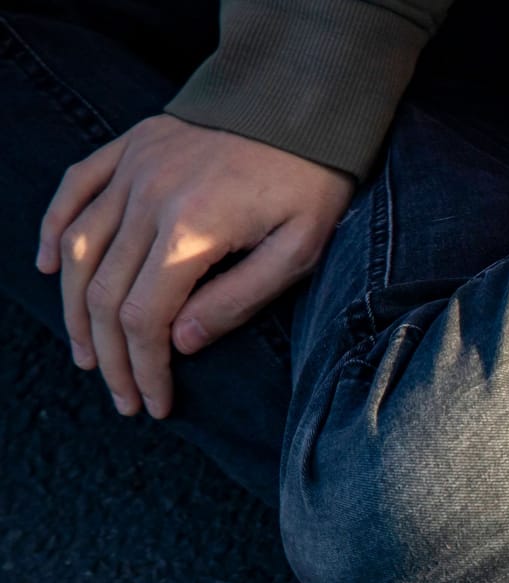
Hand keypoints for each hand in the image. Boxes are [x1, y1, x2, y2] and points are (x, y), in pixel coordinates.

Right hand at [36, 115, 352, 417]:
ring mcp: (131, 169)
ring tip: (88, 355)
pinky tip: (48, 270)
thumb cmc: (311, 183)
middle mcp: (147, 198)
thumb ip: (239, 299)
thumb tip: (183, 343)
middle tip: (124, 397)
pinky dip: (52, 231)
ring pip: (77, 250)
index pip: (145, 318)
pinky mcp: (128, 147)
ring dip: (74, 310)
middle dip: (111, 357)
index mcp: (192, 229)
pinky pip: (72, 190)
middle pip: (104, 294)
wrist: (303, 103)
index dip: (145, 368)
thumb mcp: (298, 251)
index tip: (155, 403)